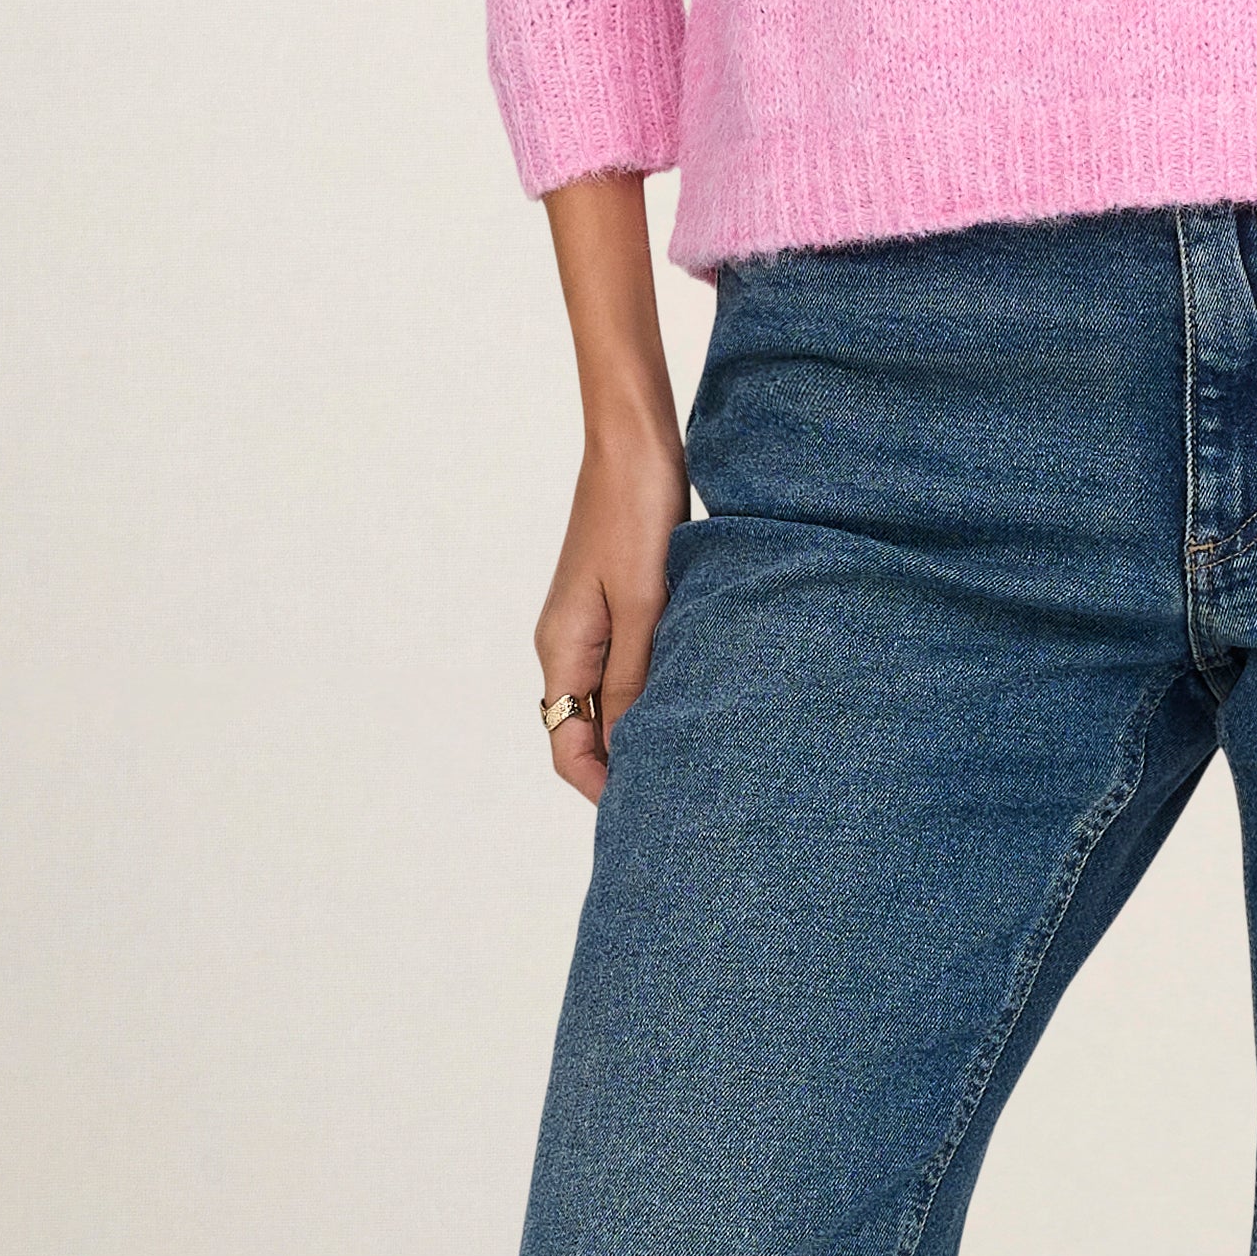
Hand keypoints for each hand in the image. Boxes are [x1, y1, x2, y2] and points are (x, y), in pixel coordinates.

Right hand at [536, 423, 690, 803]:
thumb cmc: (637, 514)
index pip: (568, 748)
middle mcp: (566, 643)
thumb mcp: (642, 603)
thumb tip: (628, 749)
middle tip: (682, 791)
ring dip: (640, 724)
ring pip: (606, 697)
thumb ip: (633, 677)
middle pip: (584, 730)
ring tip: (694, 747)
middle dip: (623, 764)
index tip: (650, 813)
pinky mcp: (612, 600)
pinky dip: (649, 686)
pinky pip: (623, 663)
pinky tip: (691, 690)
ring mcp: (587, 622)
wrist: (634, 442)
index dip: (604, 788)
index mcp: (562, 648)